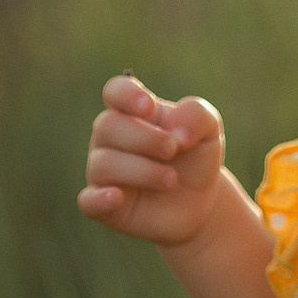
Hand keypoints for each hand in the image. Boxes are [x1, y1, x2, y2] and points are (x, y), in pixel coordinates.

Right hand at [78, 73, 226, 248]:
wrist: (200, 202)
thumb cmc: (196, 157)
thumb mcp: (209, 130)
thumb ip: (196, 116)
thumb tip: (176, 131)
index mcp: (132, 113)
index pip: (115, 92)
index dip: (127, 95)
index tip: (149, 107)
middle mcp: (110, 139)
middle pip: (107, 125)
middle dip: (144, 137)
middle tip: (173, 149)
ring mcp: (103, 172)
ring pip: (104, 163)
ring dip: (142, 170)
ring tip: (171, 180)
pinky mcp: (104, 205)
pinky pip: (88, 201)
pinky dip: (100, 199)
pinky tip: (117, 197)